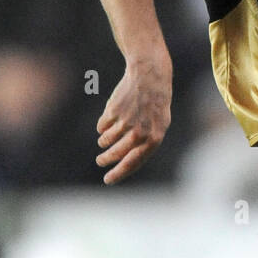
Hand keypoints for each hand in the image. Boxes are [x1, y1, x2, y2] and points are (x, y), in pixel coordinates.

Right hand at [95, 57, 171, 183]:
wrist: (150, 77)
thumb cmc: (154, 106)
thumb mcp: (157, 126)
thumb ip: (144, 145)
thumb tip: (125, 163)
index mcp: (154, 138)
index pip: (134, 162)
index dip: (119, 173)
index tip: (107, 180)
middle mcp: (140, 131)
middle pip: (116, 153)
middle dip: (106, 160)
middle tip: (100, 161)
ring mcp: (127, 120)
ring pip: (106, 140)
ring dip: (104, 142)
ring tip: (105, 140)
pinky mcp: (114, 110)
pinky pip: (102, 127)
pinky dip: (103, 127)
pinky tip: (110, 120)